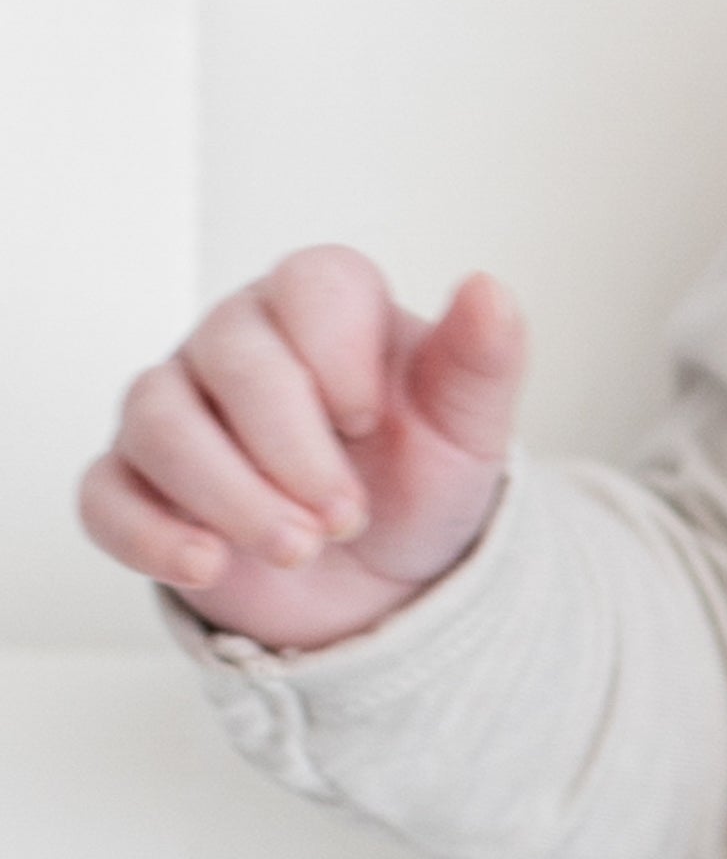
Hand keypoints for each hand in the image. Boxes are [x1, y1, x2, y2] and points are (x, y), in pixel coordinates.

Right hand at [78, 247, 526, 652]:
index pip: (310, 283)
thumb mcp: (470, 426)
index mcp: (325, 306)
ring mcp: (176, 407)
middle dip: (290, 449)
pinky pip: (106, 493)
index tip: (370, 422)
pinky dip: (151, 535)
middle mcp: (240, 340)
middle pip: (232, 358)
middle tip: (343, 519)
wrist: (382, 575)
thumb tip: (489, 288)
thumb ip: (484, 357)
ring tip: (296, 550)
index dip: (336, 352)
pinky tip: (209, 567)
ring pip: (159, 421)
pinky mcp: (134, 482)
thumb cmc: (420, 478)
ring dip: (228, 496)